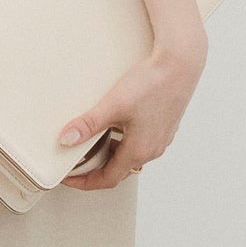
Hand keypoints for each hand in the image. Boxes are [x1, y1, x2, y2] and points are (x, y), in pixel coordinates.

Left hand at [58, 38, 207, 190]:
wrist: (180, 64)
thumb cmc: (152, 84)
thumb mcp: (113, 105)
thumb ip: (88, 124)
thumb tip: (66, 139)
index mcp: (138, 151)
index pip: (107, 179)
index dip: (85, 182)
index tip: (70, 178)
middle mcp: (152, 149)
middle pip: (119, 169)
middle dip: (96, 167)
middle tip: (77, 159)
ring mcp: (161, 138)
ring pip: (130, 155)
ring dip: (111, 152)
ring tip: (94, 139)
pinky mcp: (164, 125)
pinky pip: (141, 142)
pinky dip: (124, 140)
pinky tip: (117, 123)